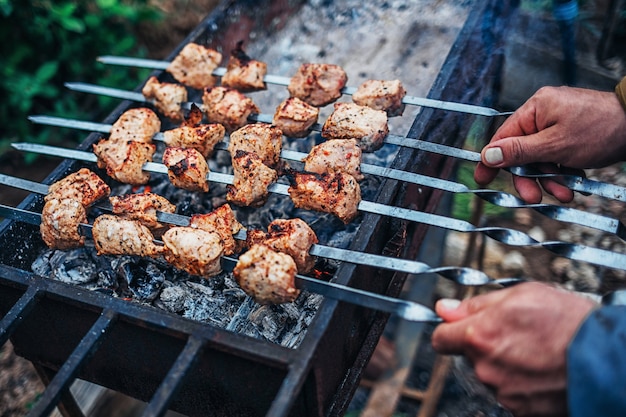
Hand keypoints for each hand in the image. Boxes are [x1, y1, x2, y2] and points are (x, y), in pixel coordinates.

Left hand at [431, 282, 596, 416]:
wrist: (606, 360)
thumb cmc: (568, 322)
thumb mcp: (520, 295)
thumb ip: (476, 304)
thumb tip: (444, 307)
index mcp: (479, 335)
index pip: (441, 338)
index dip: (450, 331)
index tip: (458, 328)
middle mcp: (485, 367)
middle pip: (471, 356)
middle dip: (487, 345)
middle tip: (518, 335)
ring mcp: (503, 392)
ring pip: (492, 375)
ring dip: (506, 365)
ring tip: (537, 353)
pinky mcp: (521, 411)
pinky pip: (511, 394)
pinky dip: (522, 385)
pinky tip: (543, 372)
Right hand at [474, 86, 625, 202]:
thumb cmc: (601, 130)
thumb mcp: (555, 146)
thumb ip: (519, 151)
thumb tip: (487, 155)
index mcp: (535, 109)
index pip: (502, 137)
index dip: (492, 160)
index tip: (482, 179)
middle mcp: (543, 113)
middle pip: (522, 151)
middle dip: (530, 177)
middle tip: (534, 198)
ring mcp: (558, 123)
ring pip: (541, 157)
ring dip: (550, 179)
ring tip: (565, 193)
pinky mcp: (572, 133)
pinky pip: (557, 156)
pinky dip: (563, 172)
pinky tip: (574, 183)